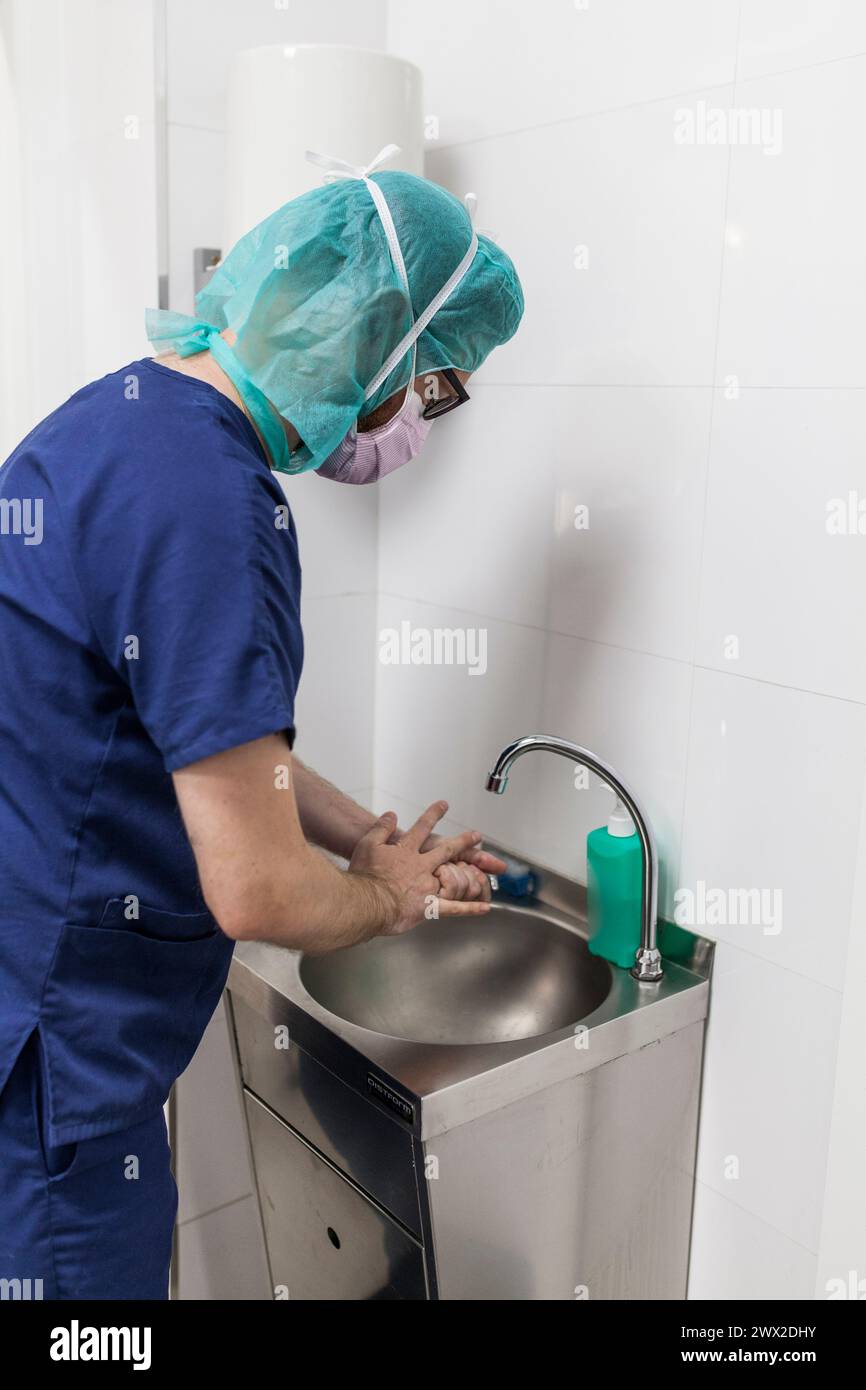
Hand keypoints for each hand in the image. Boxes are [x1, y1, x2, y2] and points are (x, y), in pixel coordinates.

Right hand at [349, 801, 491, 935]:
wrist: (366, 901)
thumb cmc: (365, 876)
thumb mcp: (368, 844)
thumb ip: (381, 828)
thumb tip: (391, 815)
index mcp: (406, 851)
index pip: (422, 828)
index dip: (433, 815)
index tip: (443, 805)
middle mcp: (421, 866)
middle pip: (446, 850)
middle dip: (462, 841)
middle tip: (475, 835)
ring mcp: (427, 886)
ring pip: (454, 876)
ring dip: (470, 871)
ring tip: (484, 869)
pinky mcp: (429, 906)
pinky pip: (453, 908)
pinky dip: (469, 909)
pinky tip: (484, 908)